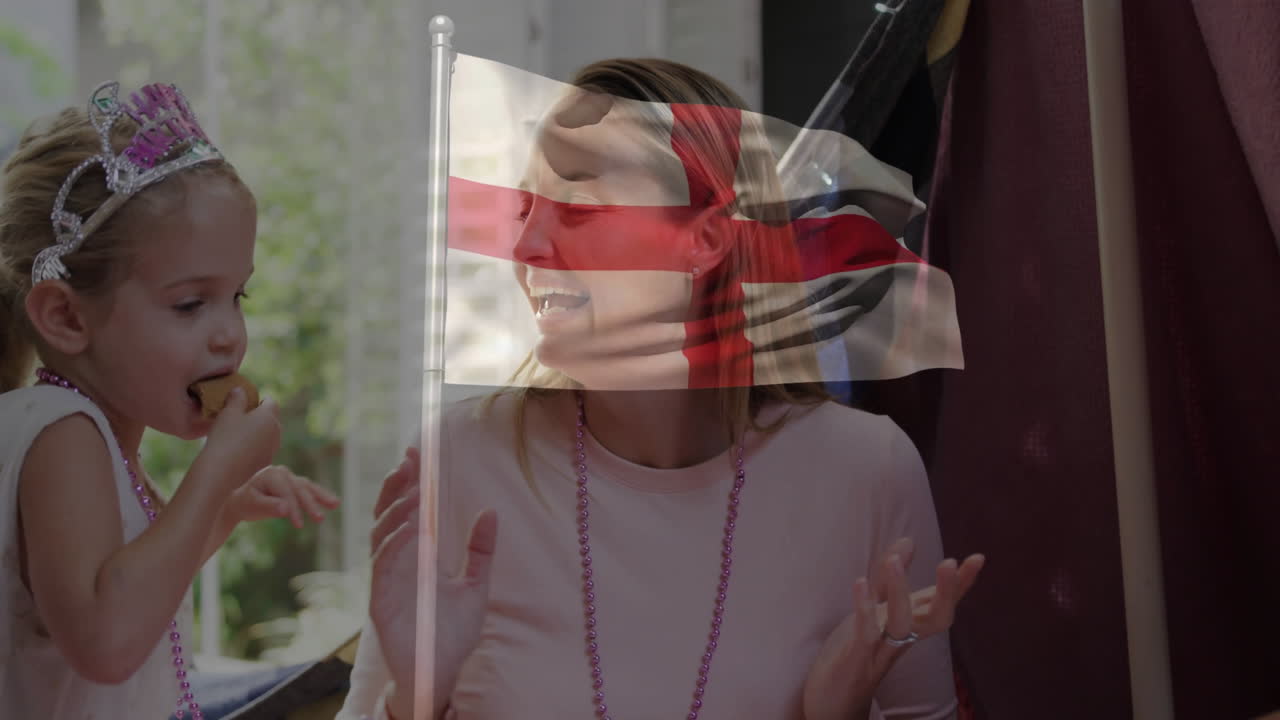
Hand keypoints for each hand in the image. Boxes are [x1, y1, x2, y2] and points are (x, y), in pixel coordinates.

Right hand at [199, 388, 281, 491]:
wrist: (222, 471)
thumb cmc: (225, 437)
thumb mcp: (228, 413)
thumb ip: (236, 398)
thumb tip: (240, 390)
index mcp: (269, 417)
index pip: (271, 402)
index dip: (260, 401)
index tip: (246, 404)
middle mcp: (276, 432)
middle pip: (272, 419)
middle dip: (259, 417)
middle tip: (240, 420)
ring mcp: (273, 449)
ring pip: (269, 435)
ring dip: (258, 433)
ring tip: (238, 436)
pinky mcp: (266, 463)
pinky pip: (264, 450)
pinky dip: (255, 448)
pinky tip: (239, 451)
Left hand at [225, 465, 339, 528]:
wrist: (243, 500)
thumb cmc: (246, 503)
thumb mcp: (253, 506)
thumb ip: (269, 506)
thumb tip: (286, 509)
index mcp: (271, 474)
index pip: (287, 493)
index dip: (294, 509)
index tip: (299, 525)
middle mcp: (283, 472)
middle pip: (300, 489)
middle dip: (310, 504)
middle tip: (320, 519)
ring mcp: (291, 477)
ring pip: (308, 487)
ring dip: (322, 497)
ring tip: (336, 504)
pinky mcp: (296, 484)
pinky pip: (310, 490)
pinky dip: (320, 497)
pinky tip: (333, 503)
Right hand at [369, 446, 497, 719]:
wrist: (439, 673)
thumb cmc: (451, 633)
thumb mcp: (475, 586)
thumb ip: (481, 551)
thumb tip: (491, 511)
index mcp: (416, 557)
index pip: (408, 511)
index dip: (410, 483)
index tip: (419, 454)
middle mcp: (397, 564)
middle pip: (388, 515)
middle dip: (396, 487)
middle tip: (409, 461)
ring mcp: (386, 582)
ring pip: (381, 536)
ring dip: (395, 511)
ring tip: (412, 490)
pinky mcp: (380, 602)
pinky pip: (383, 566)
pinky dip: (394, 544)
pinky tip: (411, 528)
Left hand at [802, 537, 983, 719]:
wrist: (833, 700)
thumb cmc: (858, 652)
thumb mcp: (876, 609)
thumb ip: (891, 578)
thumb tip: (909, 540)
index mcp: (910, 626)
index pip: (941, 603)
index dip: (961, 584)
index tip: (978, 558)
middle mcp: (903, 639)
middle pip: (935, 619)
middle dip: (946, 591)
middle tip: (950, 561)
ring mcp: (881, 650)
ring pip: (901, 624)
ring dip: (898, 591)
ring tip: (894, 561)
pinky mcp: (857, 659)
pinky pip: (864, 634)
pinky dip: (863, 608)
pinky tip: (860, 583)